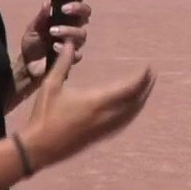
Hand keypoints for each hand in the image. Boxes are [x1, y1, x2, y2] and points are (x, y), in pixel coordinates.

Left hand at [19, 0, 91, 80]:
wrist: (27, 65)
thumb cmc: (32, 44)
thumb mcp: (32, 28)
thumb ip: (41, 17)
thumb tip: (47, 4)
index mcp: (64, 18)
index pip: (76, 2)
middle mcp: (73, 27)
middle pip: (86, 15)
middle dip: (78, 9)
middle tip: (64, 9)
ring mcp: (74, 43)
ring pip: (82, 33)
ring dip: (68, 30)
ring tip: (53, 32)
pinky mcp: (72, 57)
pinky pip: (77, 52)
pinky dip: (65, 48)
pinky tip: (55, 47)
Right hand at [19, 40, 155, 171]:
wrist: (38, 148)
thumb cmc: (44, 114)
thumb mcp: (51, 84)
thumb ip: (63, 62)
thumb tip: (69, 42)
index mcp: (96, 101)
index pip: (128, 88)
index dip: (141, 77)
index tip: (148, 67)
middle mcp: (106, 116)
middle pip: (136, 101)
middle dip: (146, 87)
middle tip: (152, 75)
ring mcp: (105, 129)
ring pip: (132, 114)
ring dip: (141, 101)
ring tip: (146, 89)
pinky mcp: (100, 137)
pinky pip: (124, 124)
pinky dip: (132, 113)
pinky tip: (132, 109)